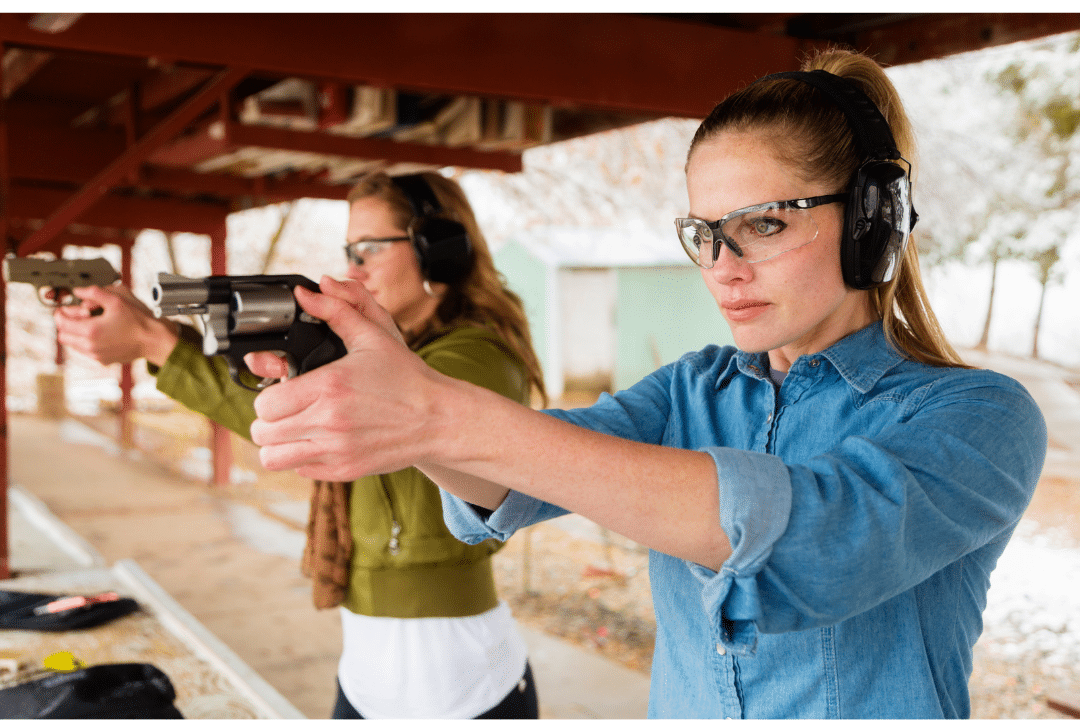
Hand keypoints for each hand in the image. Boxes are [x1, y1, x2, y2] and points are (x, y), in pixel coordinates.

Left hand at [53, 285, 178, 366]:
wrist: (152, 340)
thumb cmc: (138, 321)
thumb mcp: (116, 300)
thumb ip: (93, 292)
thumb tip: (78, 291)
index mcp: (90, 330)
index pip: (62, 323)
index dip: (61, 313)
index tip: (65, 308)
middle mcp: (90, 346)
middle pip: (63, 336)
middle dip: (66, 325)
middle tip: (77, 316)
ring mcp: (96, 355)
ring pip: (73, 345)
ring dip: (76, 334)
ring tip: (89, 324)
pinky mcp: (103, 360)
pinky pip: (86, 352)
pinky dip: (87, 342)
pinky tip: (100, 334)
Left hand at [249, 276, 435, 480]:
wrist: (438, 418)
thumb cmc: (406, 377)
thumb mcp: (373, 336)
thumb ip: (336, 310)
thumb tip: (306, 293)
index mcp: (328, 387)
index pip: (265, 404)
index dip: (267, 397)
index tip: (281, 392)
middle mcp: (328, 422)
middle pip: (262, 432)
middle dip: (268, 420)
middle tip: (284, 411)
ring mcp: (336, 450)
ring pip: (272, 458)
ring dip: (277, 444)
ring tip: (292, 430)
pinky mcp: (344, 470)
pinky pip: (299, 470)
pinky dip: (301, 457)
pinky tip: (318, 441)